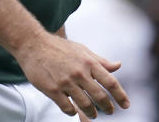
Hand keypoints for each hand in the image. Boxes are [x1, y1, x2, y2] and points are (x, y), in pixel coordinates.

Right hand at [14, 31, 129, 117]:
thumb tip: (118, 65)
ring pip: (85, 104)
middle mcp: (79, 72)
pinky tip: (73, 110)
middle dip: (107, 107)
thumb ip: (100, 61)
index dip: (120, 95)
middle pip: (99, 96)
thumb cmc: (59, 48)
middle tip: (110, 112)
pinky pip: (67, 108)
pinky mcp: (53, 90)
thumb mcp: (82, 50)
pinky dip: (72, 112)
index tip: (126, 105)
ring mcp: (66, 82)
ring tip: (93, 114)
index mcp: (88, 62)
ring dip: (91, 113)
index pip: (110, 82)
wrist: (33, 45)